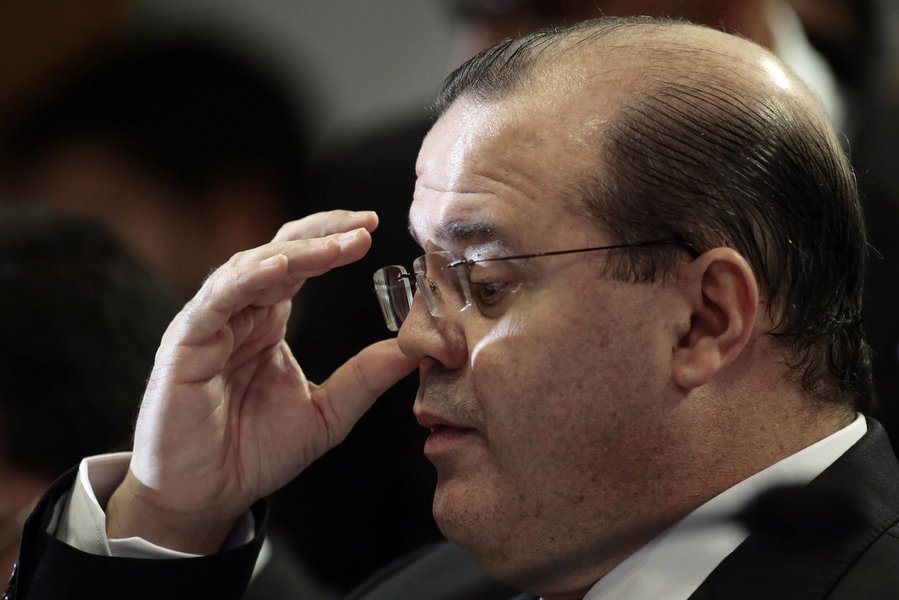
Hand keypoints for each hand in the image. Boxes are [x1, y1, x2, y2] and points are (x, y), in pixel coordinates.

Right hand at [106, 210, 417, 552]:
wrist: (206, 496)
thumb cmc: (255, 451)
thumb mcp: (327, 411)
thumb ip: (366, 377)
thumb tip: (416, 350)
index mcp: (268, 321)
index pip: (300, 263)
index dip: (333, 240)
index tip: (374, 226)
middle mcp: (239, 313)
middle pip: (279, 252)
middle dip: (324, 235)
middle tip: (367, 225)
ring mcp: (210, 324)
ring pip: (251, 267)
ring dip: (297, 252)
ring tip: (338, 244)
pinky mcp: (185, 343)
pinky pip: (216, 300)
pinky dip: (246, 279)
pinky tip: (280, 268)